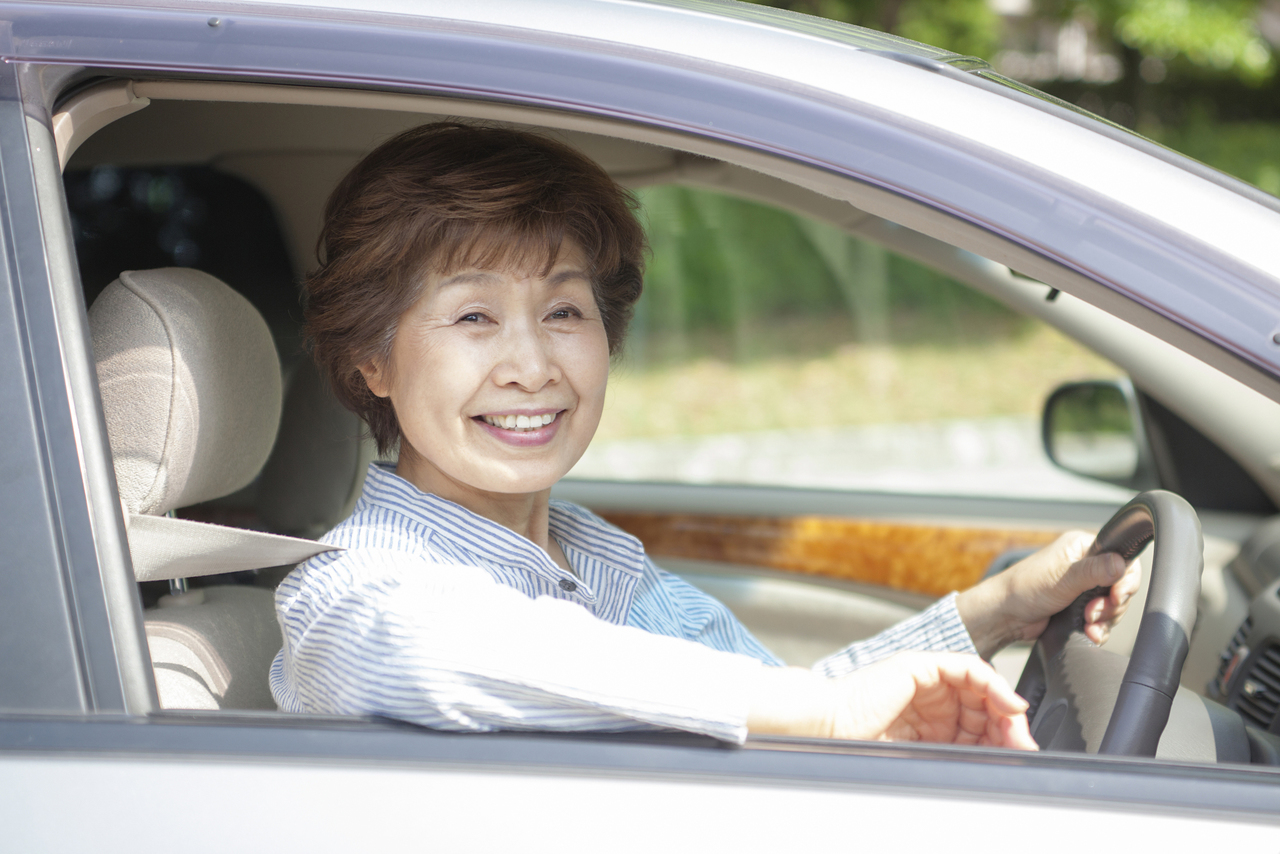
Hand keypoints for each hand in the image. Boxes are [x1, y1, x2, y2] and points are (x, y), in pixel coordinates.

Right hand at [746, 653, 1036, 749]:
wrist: (827, 728)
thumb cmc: (860, 747)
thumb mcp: (920, 757)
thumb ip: (952, 756)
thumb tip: (993, 770)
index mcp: (928, 722)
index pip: (976, 724)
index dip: (1001, 738)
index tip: (1020, 756)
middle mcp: (930, 700)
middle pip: (983, 706)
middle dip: (1008, 727)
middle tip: (1024, 746)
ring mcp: (926, 680)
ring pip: (980, 687)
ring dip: (1004, 708)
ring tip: (1017, 730)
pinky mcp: (921, 666)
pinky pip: (967, 668)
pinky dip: (992, 684)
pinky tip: (1007, 704)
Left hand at [955, 531, 1141, 657]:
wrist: (1005, 616)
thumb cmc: (1024, 589)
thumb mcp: (1062, 578)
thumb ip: (1094, 571)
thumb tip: (1121, 563)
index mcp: (1083, 547)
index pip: (1123, 558)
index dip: (1126, 580)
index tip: (1116, 596)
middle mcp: (1086, 565)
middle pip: (1122, 586)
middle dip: (1112, 605)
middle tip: (1093, 613)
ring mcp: (1085, 587)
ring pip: (1114, 606)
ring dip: (1105, 620)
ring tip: (1088, 625)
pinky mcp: (1081, 607)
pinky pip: (1103, 620)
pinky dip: (1099, 629)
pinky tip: (1089, 634)